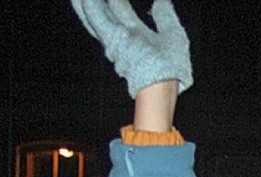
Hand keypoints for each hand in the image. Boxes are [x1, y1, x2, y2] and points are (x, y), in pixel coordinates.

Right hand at [71, 0, 192, 98]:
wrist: (163, 84)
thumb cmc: (171, 68)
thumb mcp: (174, 34)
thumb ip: (165, 16)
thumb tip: (160, 1)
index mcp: (136, 36)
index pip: (121, 11)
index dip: (115, 0)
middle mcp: (122, 38)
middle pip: (105, 11)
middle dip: (98, 1)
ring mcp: (115, 40)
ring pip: (96, 13)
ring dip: (86, 3)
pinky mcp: (111, 39)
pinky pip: (96, 17)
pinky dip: (90, 6)